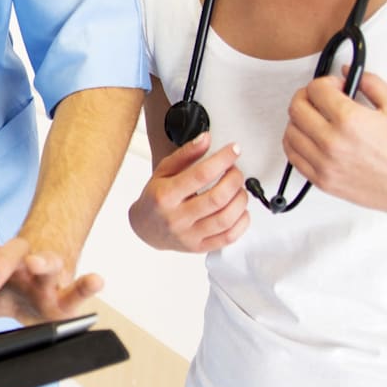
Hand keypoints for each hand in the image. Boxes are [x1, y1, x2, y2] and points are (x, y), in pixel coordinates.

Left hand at [0, 237, 100, 325]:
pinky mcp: (67, 290)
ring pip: (44, 263)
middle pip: (2, 259)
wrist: (42, 268)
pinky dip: (89, 281)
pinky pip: (80, 282)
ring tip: (44, 265)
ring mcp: (42, 274)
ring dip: (44, 263)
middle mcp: (12, 264)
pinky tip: (98, 280)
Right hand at [128, 132, 249, 251]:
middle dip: (235, 179)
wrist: (145, 228)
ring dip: (240, 199)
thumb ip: (186, 154)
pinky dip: (242, 221)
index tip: (234, 150)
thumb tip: (207, 139)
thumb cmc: (155, 198)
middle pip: (218, 198)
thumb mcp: (164, 171)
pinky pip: (229, 237)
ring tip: (238, 189)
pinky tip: (239, 210)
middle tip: (236, 171)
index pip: (201, 175)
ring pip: (226, 218)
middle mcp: (176, 218)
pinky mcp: (199, 247)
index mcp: (165, 196)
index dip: (223, 159)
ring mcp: (188, 236)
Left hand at [283, 68, 386, 221]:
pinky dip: (295, 143)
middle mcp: (332, 143)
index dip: (324, 81)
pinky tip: (308, 137)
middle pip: (296, 109)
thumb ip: (370, 83)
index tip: (333, 85)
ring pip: (290, 133)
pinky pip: (293, 158)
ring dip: (298, 119)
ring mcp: (324, 164)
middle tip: (319, 97)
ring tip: (314, 117)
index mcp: (350, 121)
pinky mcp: (321, 180)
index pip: (316, 90)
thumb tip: (348, 72)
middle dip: (306, 96)